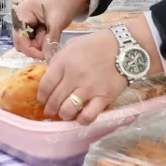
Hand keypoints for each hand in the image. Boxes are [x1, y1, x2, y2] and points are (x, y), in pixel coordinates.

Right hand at [12, 0, 91, 59]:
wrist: (66, 1)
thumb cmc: (62, 7)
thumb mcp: (57, 23)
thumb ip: (50, 40)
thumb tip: (47, 57)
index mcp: (22, 12)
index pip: (20, 36)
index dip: (30, 49)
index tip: (43, 56)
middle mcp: (18, 18)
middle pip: (19, 42)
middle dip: (34, 48)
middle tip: (48, 49)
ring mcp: (21, 24)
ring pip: (24, 44)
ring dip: (36, 46)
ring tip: (49, 38)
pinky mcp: (26, 28)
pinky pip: (28, 42)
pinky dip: (38, 44)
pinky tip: (46, 38)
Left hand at [37, 14, 162, 124]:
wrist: (124, 47)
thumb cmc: (96, 44)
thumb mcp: (72, 46)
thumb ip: (59, 61)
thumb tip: (49, 76)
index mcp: (64, 62)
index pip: (45, 85)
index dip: (41, 96)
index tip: (42, 100)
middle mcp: (74, 77)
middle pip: (54, 100)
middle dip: (50, 109)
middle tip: (51, 111)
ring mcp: (89, 89)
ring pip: (68, 111)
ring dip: (63, 115)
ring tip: (65, 114)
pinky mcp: (103, 98)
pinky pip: (88, 116)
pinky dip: (81, 120)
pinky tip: (81, 117)